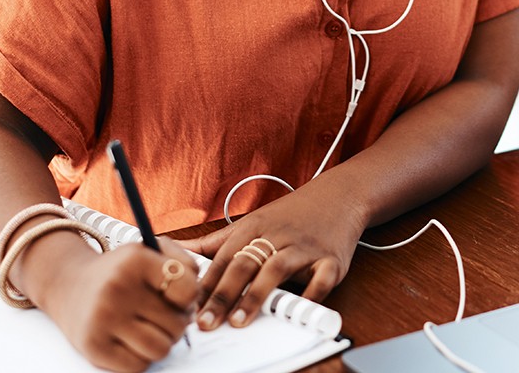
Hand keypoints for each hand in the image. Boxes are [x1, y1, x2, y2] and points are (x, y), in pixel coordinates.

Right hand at [39, 238, 199, 372]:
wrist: (68, 285)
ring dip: (160, 343)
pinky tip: (130, 341)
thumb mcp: (149, 250)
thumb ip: (182, 260)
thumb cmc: (119, 270)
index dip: (189, 297)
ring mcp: (103, 319)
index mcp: (135, 259)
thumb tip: (197, 296)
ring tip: (149, 329)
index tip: (177, 297)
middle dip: (176, 323)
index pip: (188, 289)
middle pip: (177, 325)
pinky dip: (140, 358)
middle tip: (162, 315)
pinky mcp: (93, 346)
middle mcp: (118, 287)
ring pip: (160, 349)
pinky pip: (138, 366)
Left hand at [178, 183, 366, 330]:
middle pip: (245, 263)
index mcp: (254, 227)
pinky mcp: (331, 259)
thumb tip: (178, 252)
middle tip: (206, 321)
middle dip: (223, 294)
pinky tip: (296, 310)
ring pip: (276, 269)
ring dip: (256, 295)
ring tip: (239, 320)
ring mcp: (305, 247)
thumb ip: (216, 242)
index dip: (205, 284)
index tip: (188, 307)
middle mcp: (277, 235)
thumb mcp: (251, 222)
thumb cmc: (290, 215)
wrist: (339, 196)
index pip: (224, 257)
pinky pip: (321, 278)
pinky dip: (310, 294)